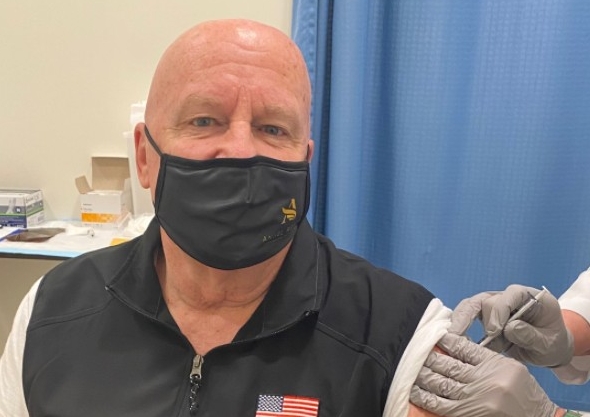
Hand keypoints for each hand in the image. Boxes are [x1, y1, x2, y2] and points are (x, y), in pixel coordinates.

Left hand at [410, 333, 558, 416]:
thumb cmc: (525, 394)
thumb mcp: (511, 368)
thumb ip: (485, 358)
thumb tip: (455, 346)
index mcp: (497, 364)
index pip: (464, 348)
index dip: (445, 341)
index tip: (434, 336)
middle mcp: (485, 380)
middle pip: (449, 365)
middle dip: (429, 358)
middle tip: (415, 351)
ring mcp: (477, 399)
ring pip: (442, 383)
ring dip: (424, 376)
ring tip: (412, 369)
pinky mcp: (469, 415)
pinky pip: (442, 405)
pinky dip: (426, 397)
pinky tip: (416, 391)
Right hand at [449, 284, 573, 366]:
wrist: (547, 349)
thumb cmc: (551, 343)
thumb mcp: (549, 344)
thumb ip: (531, 335)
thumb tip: (509, 328)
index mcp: (530, 298)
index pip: (512, 294)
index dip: (501, 309)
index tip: (495, 330)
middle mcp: (509, 297)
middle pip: (488, 300)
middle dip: (479, 319)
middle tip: (468, 337)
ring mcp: (495, 305)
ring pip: (472, 305)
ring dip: (462, 321)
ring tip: (454, 337)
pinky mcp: (484, 316)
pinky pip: (467, 316)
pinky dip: (460, 327)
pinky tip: (455, 338)